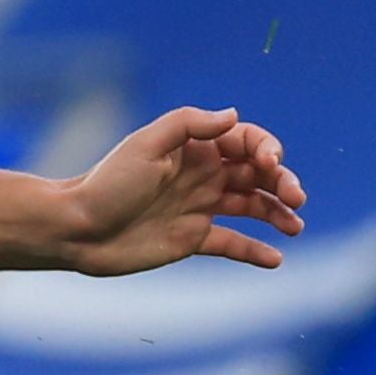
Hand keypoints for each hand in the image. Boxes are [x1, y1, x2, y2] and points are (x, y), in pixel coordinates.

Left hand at [61, 106, 307, 276]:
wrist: (77, 230)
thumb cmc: (108, 183)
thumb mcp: (147, 144)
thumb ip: (190, 125)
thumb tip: (233, 116)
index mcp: (194, 148)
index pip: (245, 141)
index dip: (266, 149)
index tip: (269, 164)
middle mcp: (202, 174)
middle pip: (256, 173)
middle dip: (282, 181)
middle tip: (297, 197)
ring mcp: (199, 207)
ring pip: (252, 206)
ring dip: (278, 213)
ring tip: (295, 226)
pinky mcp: (192, 239)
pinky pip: (232, 243)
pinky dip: (255, 251)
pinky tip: (276, 259)